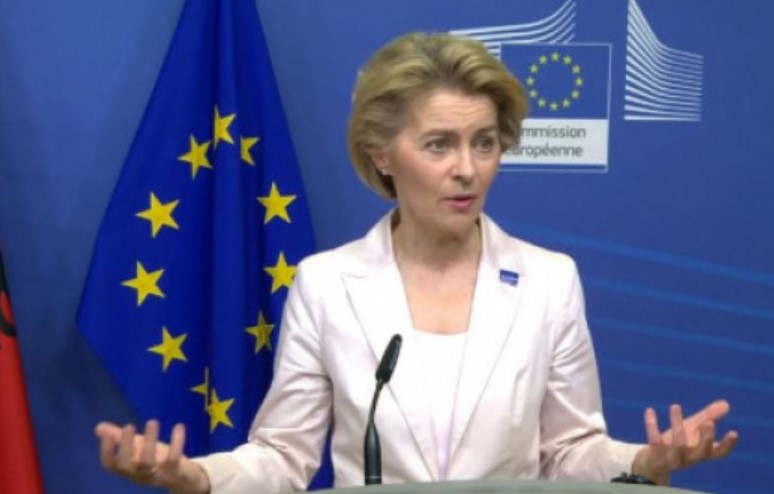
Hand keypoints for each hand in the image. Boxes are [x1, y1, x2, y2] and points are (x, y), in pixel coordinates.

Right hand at [95, 419, 209, 493]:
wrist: (184, 479)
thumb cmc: (156, 461)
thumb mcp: (138, 449)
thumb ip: (120, 438)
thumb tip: (99, 427)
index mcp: (128, 469)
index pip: (110, 465)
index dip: (106, 451)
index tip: (107, 434)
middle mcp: (139, 475)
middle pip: (127, 465)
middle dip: (126, 445)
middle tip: (129, 426)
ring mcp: (157, 476)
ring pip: (149, 462)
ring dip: (150, 441)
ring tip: (152, 421)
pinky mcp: (176, 472)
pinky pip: (174, 459)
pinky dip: (177, 442)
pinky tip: (178, 426)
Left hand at [633, 400, 738, 484]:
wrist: (653, 461)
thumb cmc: (677, 442)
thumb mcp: (692, 428)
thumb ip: (708, 416)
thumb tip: (726, 403)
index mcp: (701, 452)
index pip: (719, 453)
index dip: (727, 445)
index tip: (734, 432)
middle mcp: (690, 458)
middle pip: (702, 452)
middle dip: (706, 438)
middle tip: (708, 422)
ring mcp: (674, 459)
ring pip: (678, 444)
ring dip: (677, 424)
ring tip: (675, 406)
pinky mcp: (656, 456)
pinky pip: (655, 441)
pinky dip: (652, 426)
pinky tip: (650, 411)